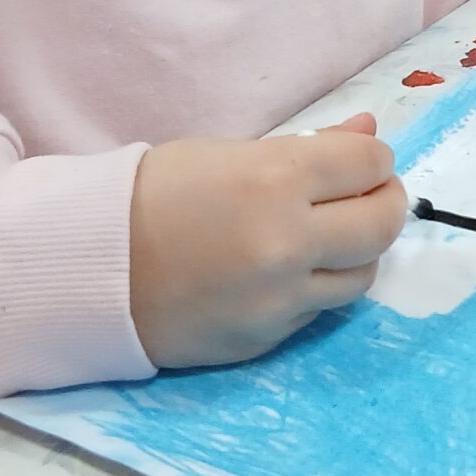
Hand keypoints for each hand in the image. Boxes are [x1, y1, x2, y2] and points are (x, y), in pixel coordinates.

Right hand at [128, 114, 407, 366]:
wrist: (89, 269)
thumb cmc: (153, 194)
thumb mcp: (228, 153)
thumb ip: (309, 148)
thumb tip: (368, 135)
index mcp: (276, 179)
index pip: (369, 165)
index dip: (373, 159)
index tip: (363, 161)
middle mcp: (288, 242)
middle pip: (381, 225)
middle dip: (385, 203)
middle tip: (371, 196)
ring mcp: (280, 299)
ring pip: (361, 276)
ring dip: (356, 251)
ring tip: (330, 235)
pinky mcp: (266, 339)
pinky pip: (317, 309)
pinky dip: (316, 286)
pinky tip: (288, 270)